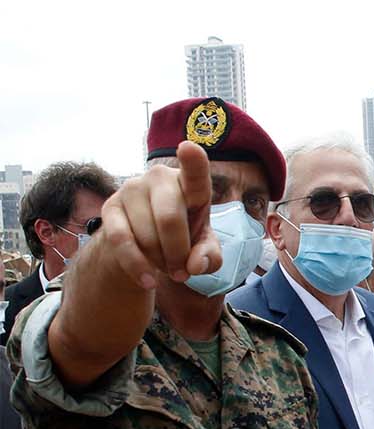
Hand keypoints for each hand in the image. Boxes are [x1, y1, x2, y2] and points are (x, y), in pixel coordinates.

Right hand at [97, 140, 220, 290]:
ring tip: (165, 266)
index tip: (189, 147)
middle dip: (178, 253)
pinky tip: (148, 281)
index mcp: (190, 184)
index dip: (193, 161)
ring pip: (147, 235)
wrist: (144, 244)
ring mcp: (132, 188)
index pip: (195, 172)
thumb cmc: (184, 238)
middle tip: (182, 271)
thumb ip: (209, 257)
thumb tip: (194, 265)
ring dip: (159, 261)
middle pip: (170, 219)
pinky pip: (122, 241)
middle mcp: (159, 177)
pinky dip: (137, 266)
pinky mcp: (109, 206)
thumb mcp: (203, 249)